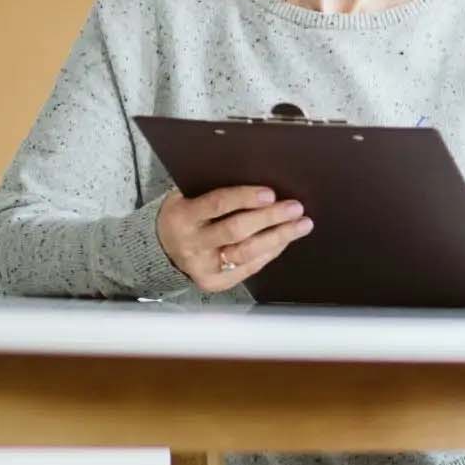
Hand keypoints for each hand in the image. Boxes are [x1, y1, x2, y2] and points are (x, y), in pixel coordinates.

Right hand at [158, 186, 311, 293]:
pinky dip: (271, 251)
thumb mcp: (187, 198)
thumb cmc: (186, 216)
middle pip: (236, 231)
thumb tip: (261, 182)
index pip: (216, 205)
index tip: (271, 193)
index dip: (245, 198)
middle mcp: (191, 244)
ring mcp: (203, 266)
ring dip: (279, 237)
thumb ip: (214, 190)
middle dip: (269, 218)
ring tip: (302, 225)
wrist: (163, 249)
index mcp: (182, 216)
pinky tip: (285, 239)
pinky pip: (250, 267)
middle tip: (295, 208)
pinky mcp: (215, 282)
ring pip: (247, 253)